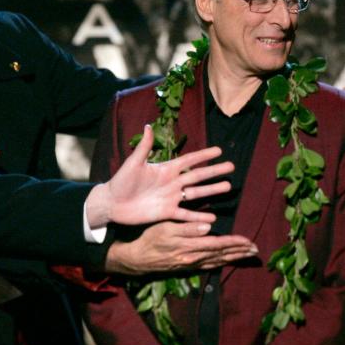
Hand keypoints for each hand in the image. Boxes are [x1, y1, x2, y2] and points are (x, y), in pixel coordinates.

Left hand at [86, 125, 232, 227]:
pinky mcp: (167, 213)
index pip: (189, 160)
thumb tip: (147, 126)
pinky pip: (186, 215)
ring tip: (228, 187)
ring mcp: (171, 198)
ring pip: (196, 194)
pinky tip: (212, 219)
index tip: (219, 150)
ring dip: (212, 191)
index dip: (203, 155)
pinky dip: (198, 217)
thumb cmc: (121, 181)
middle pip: (198, 176)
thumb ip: (143, 147)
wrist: (112, 203)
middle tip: (231, 167)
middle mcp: (172, 182)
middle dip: (214, 171)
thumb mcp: (133, 163)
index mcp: (166, 169)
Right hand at [105, 221, 256, 274]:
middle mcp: (194, 258)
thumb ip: (187, 228)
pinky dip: (221, 263)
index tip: (249, 241)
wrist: (137, 258)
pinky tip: (227, 261)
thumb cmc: (150, 239)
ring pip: (218, 261)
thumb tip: (208, 227)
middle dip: (240, 252)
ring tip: (248, 255)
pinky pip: (209, 266)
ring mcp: (191, 264)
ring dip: (234, 258)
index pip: (218, 244)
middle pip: (222, 255)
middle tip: (256, 249)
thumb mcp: (165, 228)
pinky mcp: (187, 267)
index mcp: (190, 246)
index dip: (235, 243)